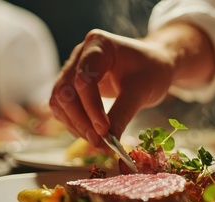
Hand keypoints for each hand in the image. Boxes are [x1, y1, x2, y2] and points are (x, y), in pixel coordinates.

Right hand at [50, 29, 173, 146]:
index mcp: (97, 45)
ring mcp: (73, 70)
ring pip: (60, 101)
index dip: (92, 108)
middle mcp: (79, 55)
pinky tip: (91, 135)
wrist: (154, 67)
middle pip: (65, 91)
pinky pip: (64, 108)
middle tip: (99, 142)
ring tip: (97, 142)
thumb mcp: (141, 91)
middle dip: (80, 120)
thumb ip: (123, 113)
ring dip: (75, 125)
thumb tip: (109, 141)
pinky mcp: (73, 87)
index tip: (105, 131)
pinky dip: (75, 124)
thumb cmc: (151, 72)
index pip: (83, 79)